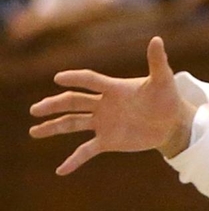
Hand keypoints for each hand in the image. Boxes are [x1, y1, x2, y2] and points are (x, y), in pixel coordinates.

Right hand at [28, 36, 192, 175]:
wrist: (170, 123)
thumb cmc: (167, 98)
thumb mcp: (163, 81)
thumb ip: (157, 62)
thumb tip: (157, 40)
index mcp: (113, 88)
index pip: (90, 81)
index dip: (75, 79)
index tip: (58, 79)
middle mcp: (102, 104)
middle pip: (73, 102)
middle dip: (54, 105)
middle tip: (35, 110)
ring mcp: (102, 123)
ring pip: (73, 123)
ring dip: (54, 127)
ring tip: (34, 131)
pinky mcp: (107, 141)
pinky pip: (86, 150)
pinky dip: (74, 160)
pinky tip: (61, 170)